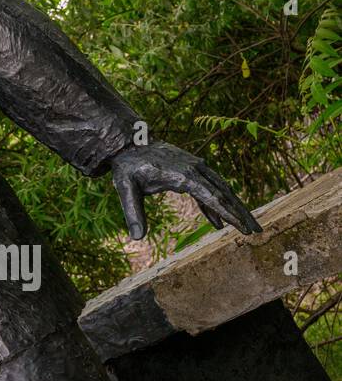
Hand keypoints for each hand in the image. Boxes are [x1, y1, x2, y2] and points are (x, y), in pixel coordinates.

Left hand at [110, 141, 260, 238]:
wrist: (130, 143)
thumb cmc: (127, 166)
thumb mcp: (124, 187)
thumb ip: (132, 212)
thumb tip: (136, 238)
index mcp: (182, 175)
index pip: (211, 197)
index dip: (228, 213)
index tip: (242, 227)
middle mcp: (194, 169)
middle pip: (224, 193)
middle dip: (241, 212)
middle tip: (256, 230)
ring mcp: (196, 167)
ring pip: (221, 189)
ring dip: (234, 207)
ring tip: (247, 227)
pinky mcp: (194, 169)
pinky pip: (210, 188)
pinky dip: (215, 204)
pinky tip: (217, 222)